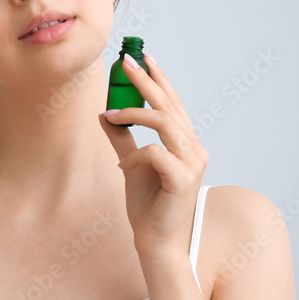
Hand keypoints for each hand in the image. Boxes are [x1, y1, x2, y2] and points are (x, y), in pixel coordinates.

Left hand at [98, 54, 207, 259]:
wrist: (156, 242)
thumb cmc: (148, 206)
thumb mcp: (131, 164)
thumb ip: (122, 138)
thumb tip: (104, 114)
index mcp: (186, 144)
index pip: (173, 103)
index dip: (159, 78)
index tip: (141, 57)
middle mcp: (194, 149)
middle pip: (170, 105)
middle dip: (146, 80)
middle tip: (125, 60)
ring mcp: (192, 163)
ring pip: (164, 123)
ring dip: (134, 113)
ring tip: (112, 114)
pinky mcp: (183, 179)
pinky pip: (155, 153)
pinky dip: (134, 155)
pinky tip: (124, 166)